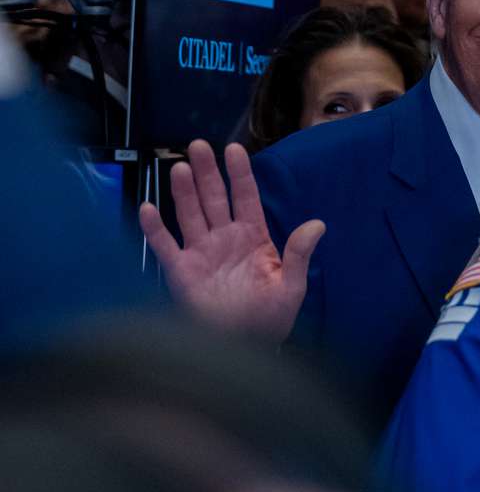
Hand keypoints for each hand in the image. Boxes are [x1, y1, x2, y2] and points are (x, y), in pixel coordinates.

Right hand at [139, 140, 323, 341]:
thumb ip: (299, 254)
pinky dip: (155, 228)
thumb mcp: (291, 286)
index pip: (246, 198)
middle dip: (207, 172)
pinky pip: (166, 246)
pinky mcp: (181, 272)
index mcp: (253, 237)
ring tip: (181, 167)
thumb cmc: (270, 317)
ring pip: (190, 214)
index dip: (240, 174)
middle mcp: (225, 239)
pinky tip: (149, 208)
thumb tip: (318, 224)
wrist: (245, 346)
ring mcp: (201, 253)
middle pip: (214, 198)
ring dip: (184, 192)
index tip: (235, 150)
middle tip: (199, 145)